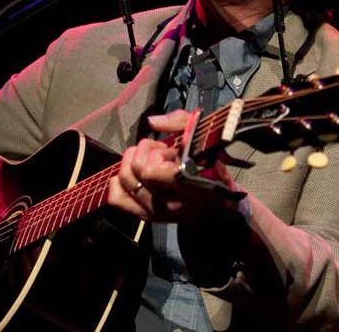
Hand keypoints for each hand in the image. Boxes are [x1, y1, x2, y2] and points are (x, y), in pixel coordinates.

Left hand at [108, 110, 236, 223]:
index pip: (152, 172)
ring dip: (132, 162)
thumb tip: (152, 121)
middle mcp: (171, 203)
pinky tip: (130, 174)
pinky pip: (118, 200)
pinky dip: (118, 183)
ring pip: (126, 182)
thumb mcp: (206, 139)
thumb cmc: (214, 171)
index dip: (157, 155)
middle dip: (145, 152)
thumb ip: (180, 123)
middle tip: (159, 150)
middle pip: (138, 172)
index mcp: (190, 186)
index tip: (171, 151)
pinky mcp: (147, 216)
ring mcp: (157, 212)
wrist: (220, 208)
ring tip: (147, 159)